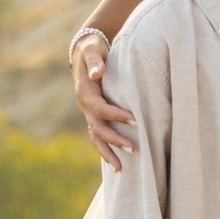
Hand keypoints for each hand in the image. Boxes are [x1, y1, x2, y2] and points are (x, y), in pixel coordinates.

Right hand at [71, 34, 137, 169]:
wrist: (84, 52)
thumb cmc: (93, 50)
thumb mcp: (93, 50)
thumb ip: (96, 61)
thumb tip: (98, 72)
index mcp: (84, 91)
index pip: (100, 108)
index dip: (116, 115)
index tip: (135, 120)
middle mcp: (84, 105)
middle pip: (98, 127)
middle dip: (114, 139)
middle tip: (133, 148)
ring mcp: (87, 112)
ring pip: (95, 137)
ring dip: (107, 152)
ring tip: (120, 168)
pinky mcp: (93, 116)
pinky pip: (97, 136)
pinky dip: (104, 149)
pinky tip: (115, 162)